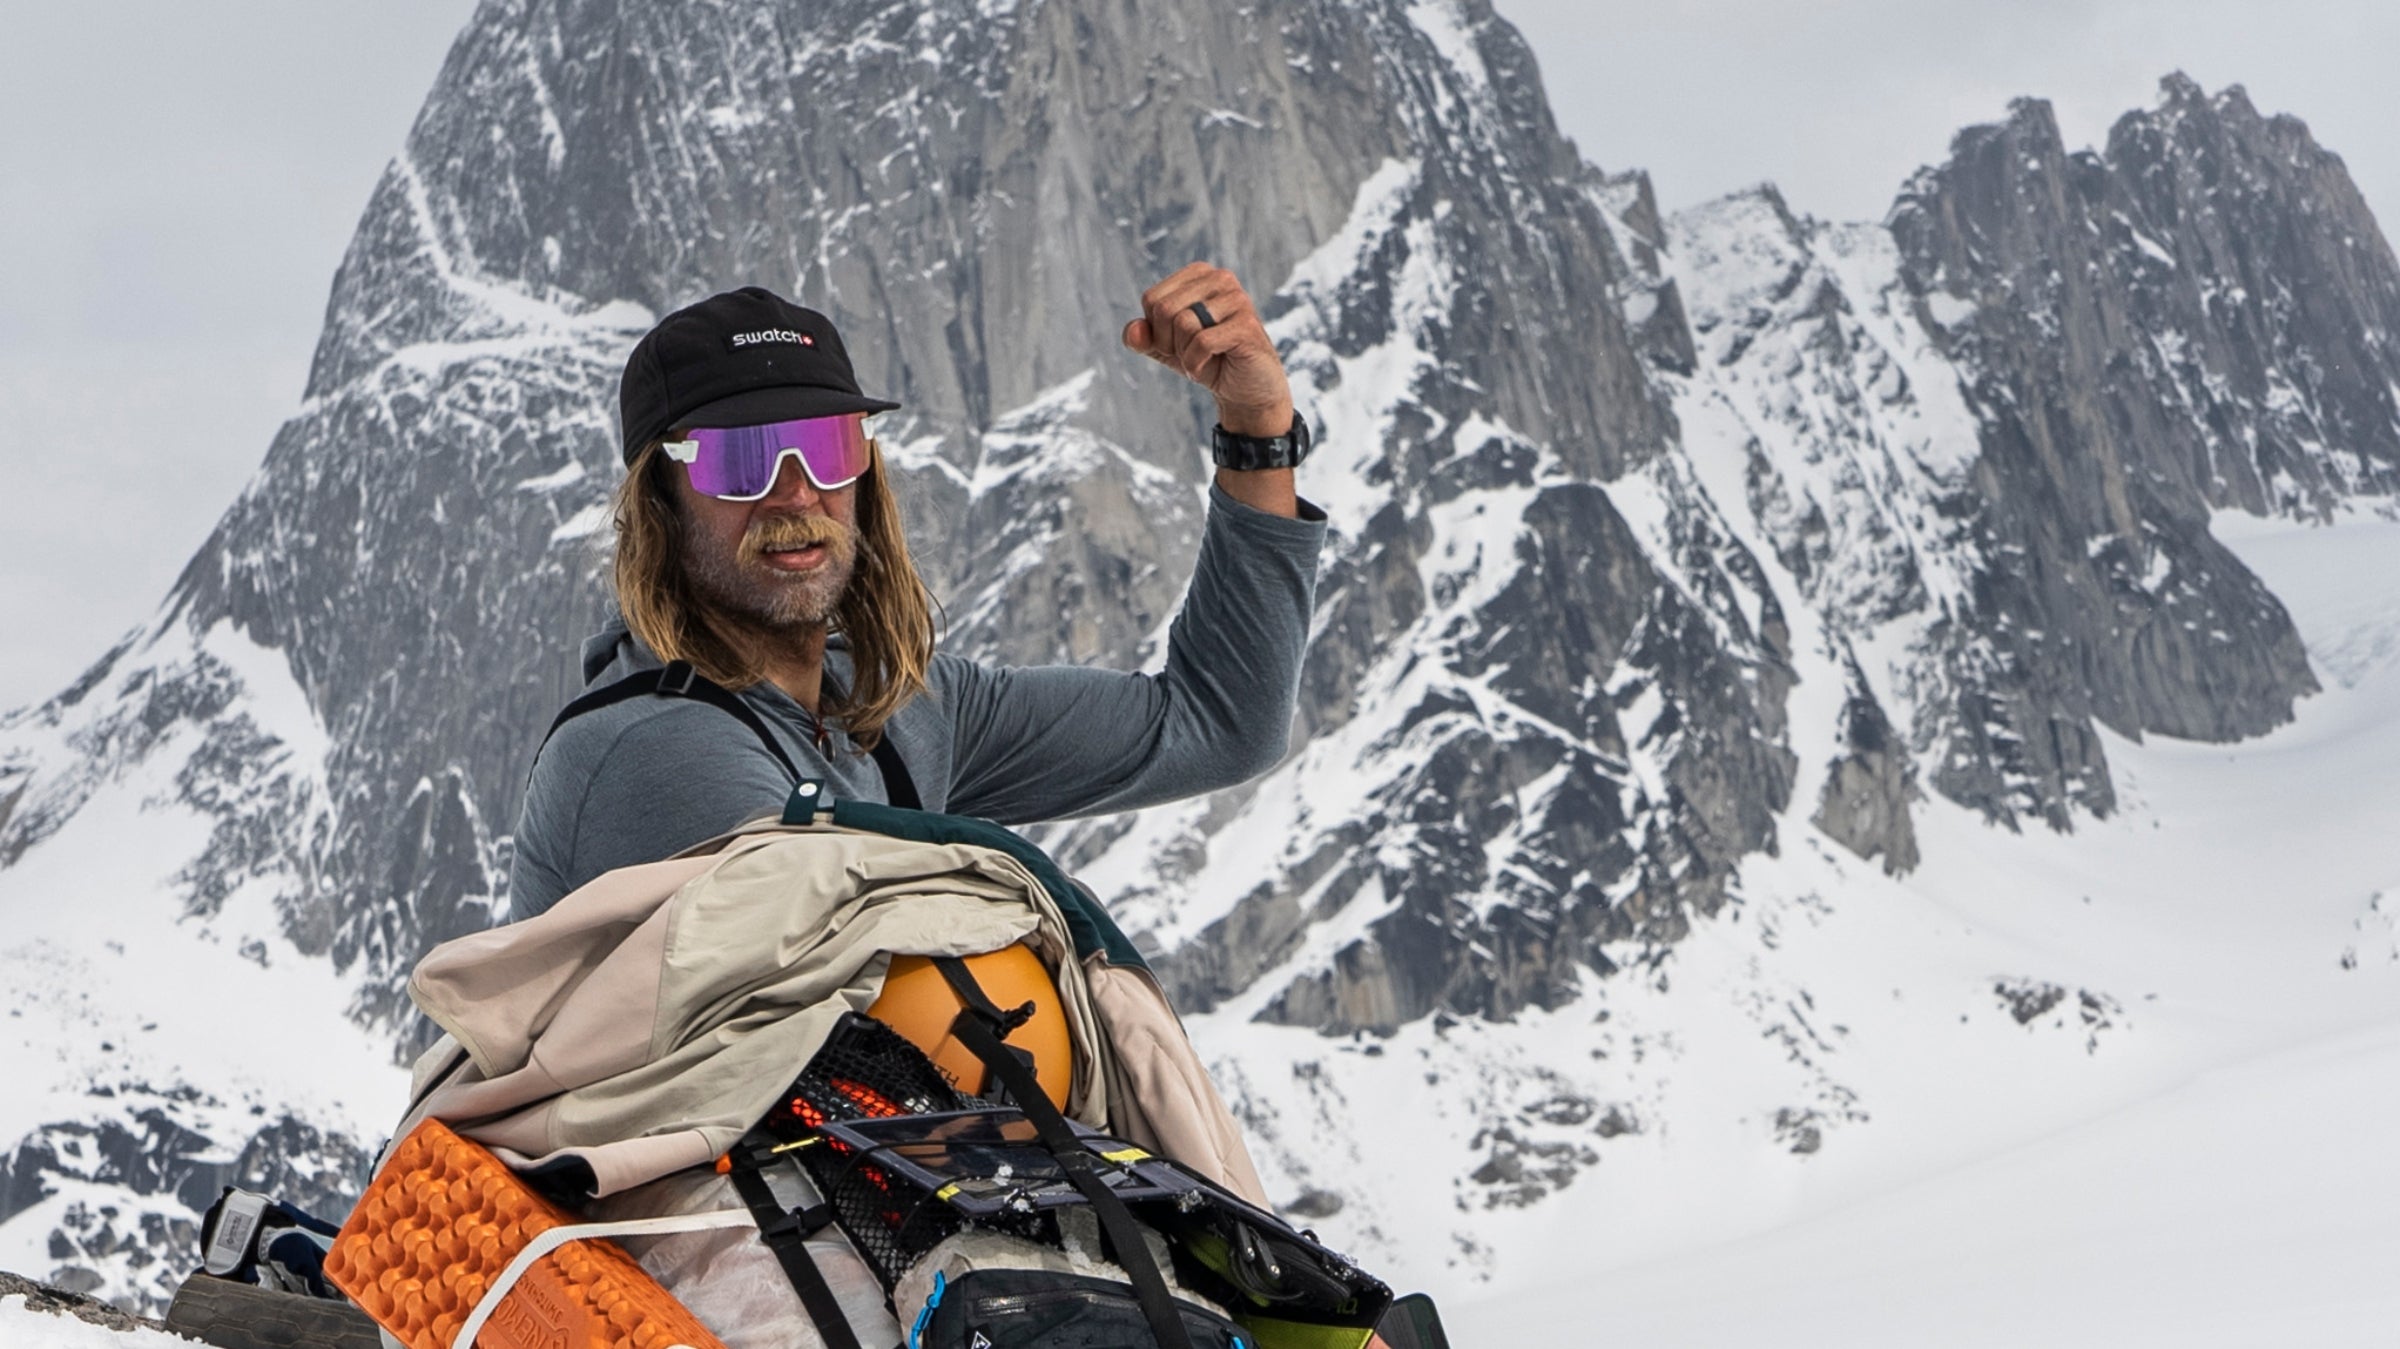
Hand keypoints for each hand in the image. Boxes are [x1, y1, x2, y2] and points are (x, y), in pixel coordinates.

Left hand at [1121, 262, 1294, 437]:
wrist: (1246, 390)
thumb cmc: (1207, 361)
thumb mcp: (1167, 349)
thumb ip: (1143, 337)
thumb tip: (1133, 331)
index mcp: (1199, 274)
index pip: (1152, 299)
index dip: (1156, 330)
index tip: (1178, 342)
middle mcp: (1220, 278)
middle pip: (1165, 309)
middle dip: (1168, 342)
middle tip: (1189, 354)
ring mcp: (1237, 299)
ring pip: (1183, 323)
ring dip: (1184, 353)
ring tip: (1203, 359)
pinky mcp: (1247, 325)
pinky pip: (1201, 342)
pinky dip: (1195, 364)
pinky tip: (1209, 367)